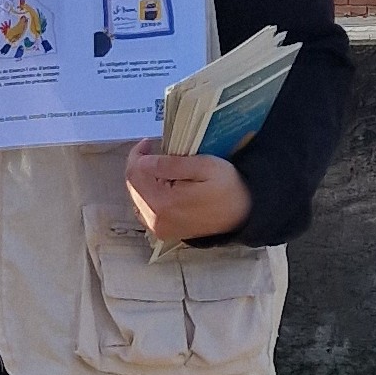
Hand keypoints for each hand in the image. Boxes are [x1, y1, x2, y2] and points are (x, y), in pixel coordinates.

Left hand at [125, 141, 251, 242]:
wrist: (242, 214)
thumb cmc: (227, 187)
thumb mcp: (204, 167)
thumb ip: (170, 164)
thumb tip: (142, 162)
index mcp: (163, 203)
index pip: (134, 175)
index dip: (137, 155)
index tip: (149, 142)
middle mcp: (155, 220)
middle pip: (132, 187)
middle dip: (139, 166)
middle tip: (154, 151)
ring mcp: (158, 228)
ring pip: (136, 198)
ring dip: (143, 180)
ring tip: (159, 168)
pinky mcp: (162, 231)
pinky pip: (144, 209)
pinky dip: (147, 194)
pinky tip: (161, 185)